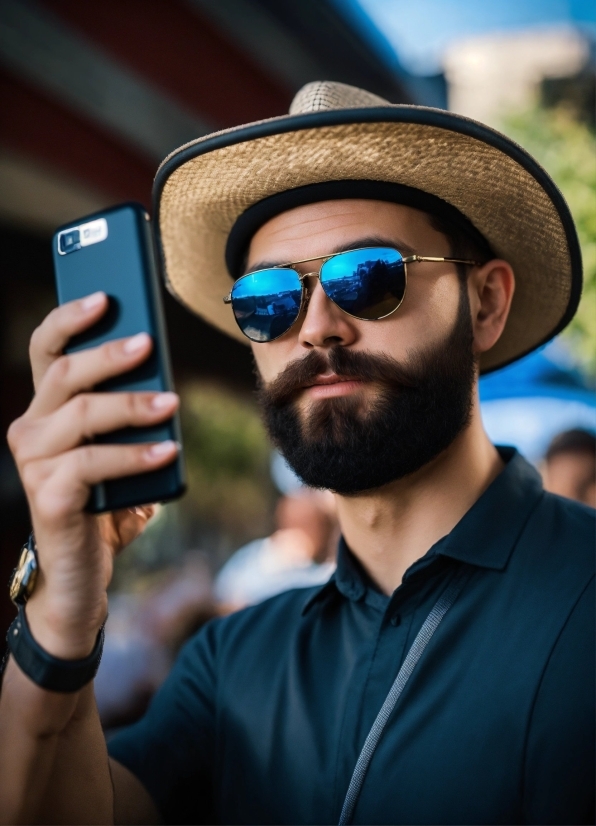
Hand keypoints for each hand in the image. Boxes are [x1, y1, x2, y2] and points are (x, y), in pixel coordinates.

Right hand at [7, 292, 178, 658]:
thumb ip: (130, 416)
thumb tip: (164, 382)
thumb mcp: (119, 450)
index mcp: (45, 410)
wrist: (83, 571)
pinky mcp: (50, 497)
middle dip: (107, 354)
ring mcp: (34, 464)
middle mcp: (29, 429)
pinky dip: (136, 455)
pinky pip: (94, 464)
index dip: (70, 318)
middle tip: (147, 343)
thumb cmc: (104, 501)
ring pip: (82, 414)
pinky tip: (168, 449)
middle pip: (64, 374)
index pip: (46, 350)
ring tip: (170, 402)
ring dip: (131, 404)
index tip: (106, 296)